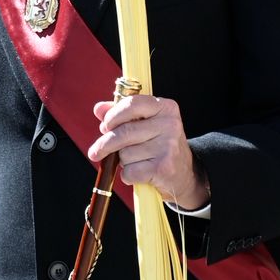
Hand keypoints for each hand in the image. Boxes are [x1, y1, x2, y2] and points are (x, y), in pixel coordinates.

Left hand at [88, 92, 206, 209]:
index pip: (131, 104)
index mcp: (165, 108)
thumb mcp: (145, 124)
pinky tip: (139, 173)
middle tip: (94, 152)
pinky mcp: (163, 168)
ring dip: (122, 161)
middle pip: (124, 132)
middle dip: (105, 144)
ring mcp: (168, 147)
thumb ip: (121, 114)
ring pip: (125, 154)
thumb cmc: (158, 145)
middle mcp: (170, 125)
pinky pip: (130, 171)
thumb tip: (98, 109)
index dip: (113, 115)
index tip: (104, 126)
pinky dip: (127, 175)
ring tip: (136, 161)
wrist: (184, 174)